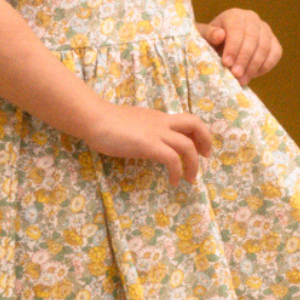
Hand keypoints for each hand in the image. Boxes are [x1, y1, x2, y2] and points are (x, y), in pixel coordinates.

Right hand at [80, 99, 214, 182]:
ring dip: (193, 165)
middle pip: (195, 124)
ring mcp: (156, 133)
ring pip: (187, 145)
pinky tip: (173, 181)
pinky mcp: (148, 145)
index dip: (198, 133)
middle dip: (205, 141)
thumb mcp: (132, 123)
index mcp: (157, 118)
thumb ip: (142, 130)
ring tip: (190, 179)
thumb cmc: (105, 121)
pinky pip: (172, 159)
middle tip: (205, 157)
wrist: (94, 118)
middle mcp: (161, 123)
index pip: (186, 120)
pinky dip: (177, 171)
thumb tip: (145, 140)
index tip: (199, 147)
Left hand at [198, 7, 281, 85]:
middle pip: (252, 39)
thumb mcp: (204, 37)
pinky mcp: (274, 42)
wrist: (221, 45)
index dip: (233, 47)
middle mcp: (252, 19)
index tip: (226, 63)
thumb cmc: (211, 41)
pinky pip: (275, 54)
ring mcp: (265, 30)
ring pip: (264, 47)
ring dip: (254, 66)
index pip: (237, 29)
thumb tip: (220, 35)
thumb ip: (209, 35)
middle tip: (235, 75)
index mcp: (235, 15)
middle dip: (244, 59)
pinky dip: (265, 66)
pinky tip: (252, 75)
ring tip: (241, 79)